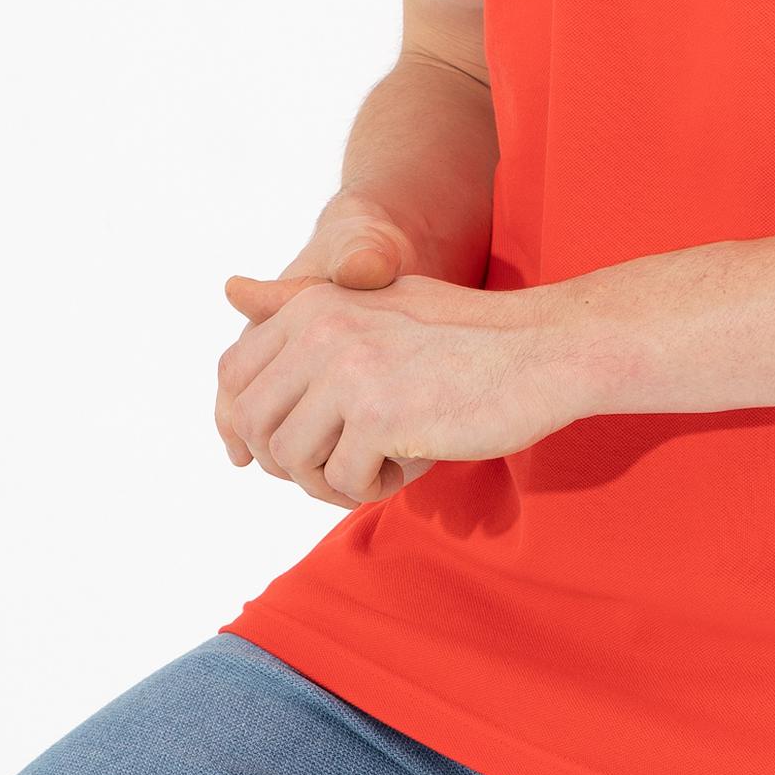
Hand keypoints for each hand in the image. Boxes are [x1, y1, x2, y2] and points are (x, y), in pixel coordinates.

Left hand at [214, 266, 576, 509]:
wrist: (544, 349)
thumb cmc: (466, 332)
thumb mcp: (378, 300)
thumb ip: (302, 302)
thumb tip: (230, 288)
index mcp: (314, 303)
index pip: (234, 375)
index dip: (245, 425)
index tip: (286, 452)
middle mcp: (321, 330)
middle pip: (253, 424)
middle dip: (289, 459)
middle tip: (339, 465)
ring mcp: (348, 371)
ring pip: (290, 459)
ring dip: (330, 478)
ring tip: (378, 463)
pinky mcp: (379, 415)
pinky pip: (341, 481)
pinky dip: (372, 487)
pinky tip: (409, 462)